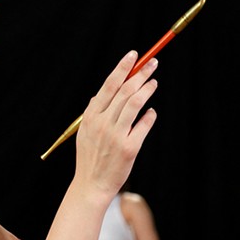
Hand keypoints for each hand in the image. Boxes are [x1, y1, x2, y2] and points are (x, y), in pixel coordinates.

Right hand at [74, 51, 157, 199]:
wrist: (91, 184)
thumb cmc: (90, 157)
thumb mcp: (85, 132)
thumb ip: (94, 112)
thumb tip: (104, 92)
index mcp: (91, 117)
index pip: (109, 85)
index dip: (122, 68)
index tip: (134, 56)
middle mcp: (102, 123)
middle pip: (125, 91)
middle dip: (140, 74)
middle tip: (152, 64)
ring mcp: (116, 136)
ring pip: (135, 104)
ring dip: (147, 89)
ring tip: (154, 82)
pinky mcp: (129, 148)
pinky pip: (143, 125)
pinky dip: (149, 115)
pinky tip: (151, 111)